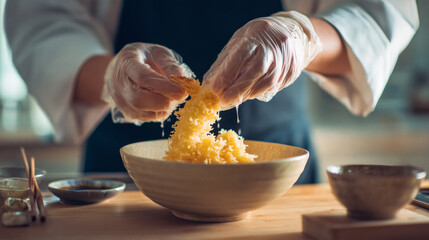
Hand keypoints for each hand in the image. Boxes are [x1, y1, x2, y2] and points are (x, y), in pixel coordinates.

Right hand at [102, 43, 192, 122]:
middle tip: (179, 98)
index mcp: (128, 61)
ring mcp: (119, 97)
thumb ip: (170, 66)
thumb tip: (183, 82)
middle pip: (138, 99)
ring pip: (140, 112)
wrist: (124, 66)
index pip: (143, 77)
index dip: (164, 87)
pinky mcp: (124, 110)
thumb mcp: (160, 53)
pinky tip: (165, 105)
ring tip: (173, 99)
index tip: (182, 92)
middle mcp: (119, 80)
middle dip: (162, 102)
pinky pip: (142, 117)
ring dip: (162, 109)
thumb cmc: (146, 58)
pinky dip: (157, 114)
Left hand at [203, 11, 321, 108]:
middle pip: (256, 70)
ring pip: (267, 82)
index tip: (215, 88)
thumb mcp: (240, 40)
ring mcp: (285, 61)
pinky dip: (259, 92)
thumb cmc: (258, 38)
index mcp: (257, 37)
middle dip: (238, 88)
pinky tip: (249, 93)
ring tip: (235, 98)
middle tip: (224, 100)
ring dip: (248, 93)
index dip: (227, 73)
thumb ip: (226, 60)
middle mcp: (273, 48)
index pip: (241, 56)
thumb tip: (209, 82)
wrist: (292, 33)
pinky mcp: (292, 72)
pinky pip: (274, 87)